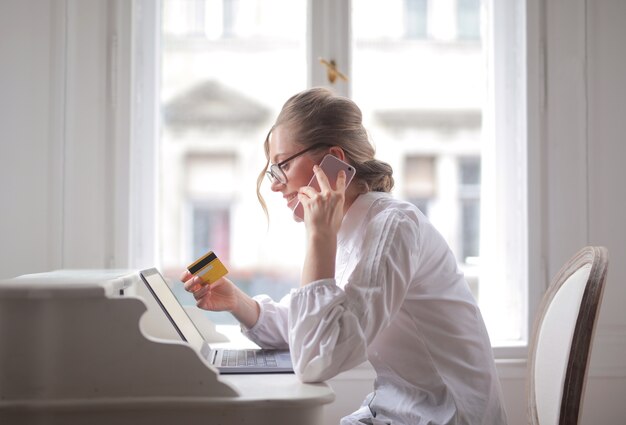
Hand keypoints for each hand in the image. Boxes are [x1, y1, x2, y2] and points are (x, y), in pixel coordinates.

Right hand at [180, 270, 237, 311]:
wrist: (233, 296)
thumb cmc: (224, 285)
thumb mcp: (219, 277)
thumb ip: (211, 276)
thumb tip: (203, 278)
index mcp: (198, 279)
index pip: (186, 277)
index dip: (186, 275)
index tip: (190, 272)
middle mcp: (197, 288)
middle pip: (187, 286)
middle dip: (191, 282)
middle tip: (198, 278)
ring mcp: (200, 297)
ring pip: (195, 294)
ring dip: (201, 289)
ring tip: (209, 286)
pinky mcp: (204, 305)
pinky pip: (199, 304)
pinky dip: (203, 298)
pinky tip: (209, 294)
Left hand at [297, 166, 345, 284]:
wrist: (322, 234)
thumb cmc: (331, 227)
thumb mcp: (338, 213)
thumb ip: (335, 204)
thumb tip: (329, 202)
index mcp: (339, 198)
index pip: (341, 184)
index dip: (341, 176)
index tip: (341, 172)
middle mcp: (329, 195)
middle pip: (323, 178)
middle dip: (318, 171)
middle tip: (316, 168)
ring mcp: (318, 198)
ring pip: (308, 188)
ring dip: (305, 189)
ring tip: (302, 191)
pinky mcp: (308, 202)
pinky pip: (302, 196)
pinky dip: (300, 197)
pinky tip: (300, 198)